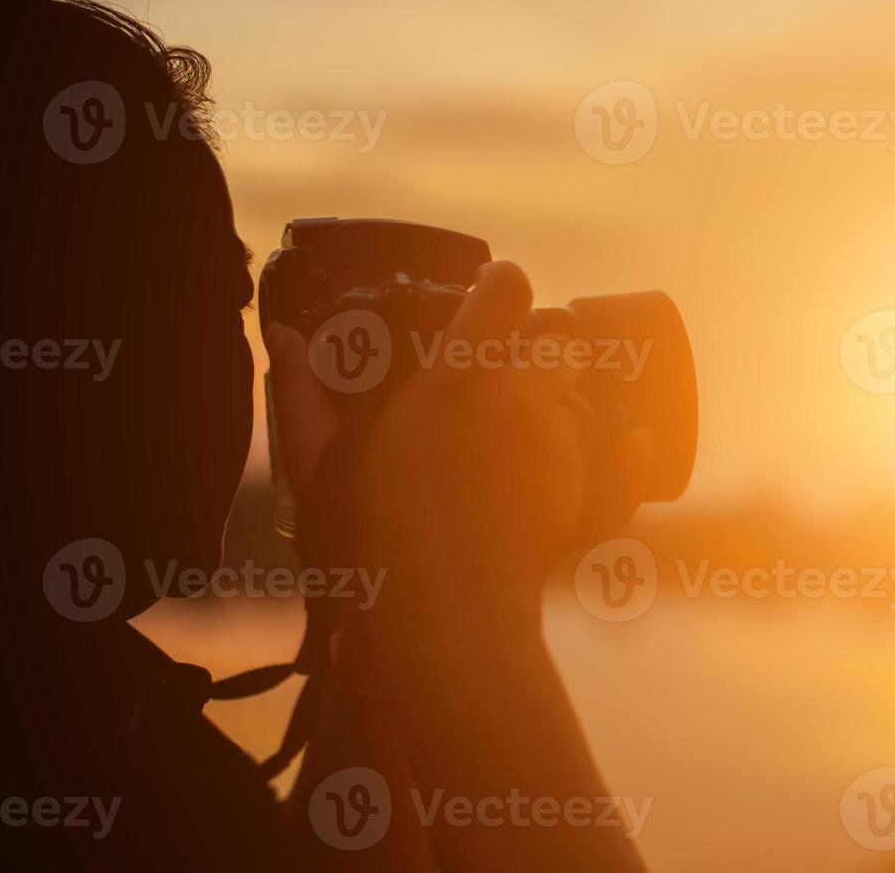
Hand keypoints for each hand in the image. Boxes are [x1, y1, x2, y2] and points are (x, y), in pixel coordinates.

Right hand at [264, 260, 650, 608]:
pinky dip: (605, 454)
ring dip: (565, 407)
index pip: (508, 290)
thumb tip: (280, 338)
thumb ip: (300, 397)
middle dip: (546, 350)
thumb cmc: (372, 537)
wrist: (441, 610)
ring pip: (583, 398)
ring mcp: (557, 441)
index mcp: (457, 375)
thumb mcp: (321, 465)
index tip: (496, 290)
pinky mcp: (585, 484)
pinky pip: (614, 451)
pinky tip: (587, 460)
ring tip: (526, 440)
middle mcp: (516, 396)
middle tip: (513, 376)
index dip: (507, 283)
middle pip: (561, 340)